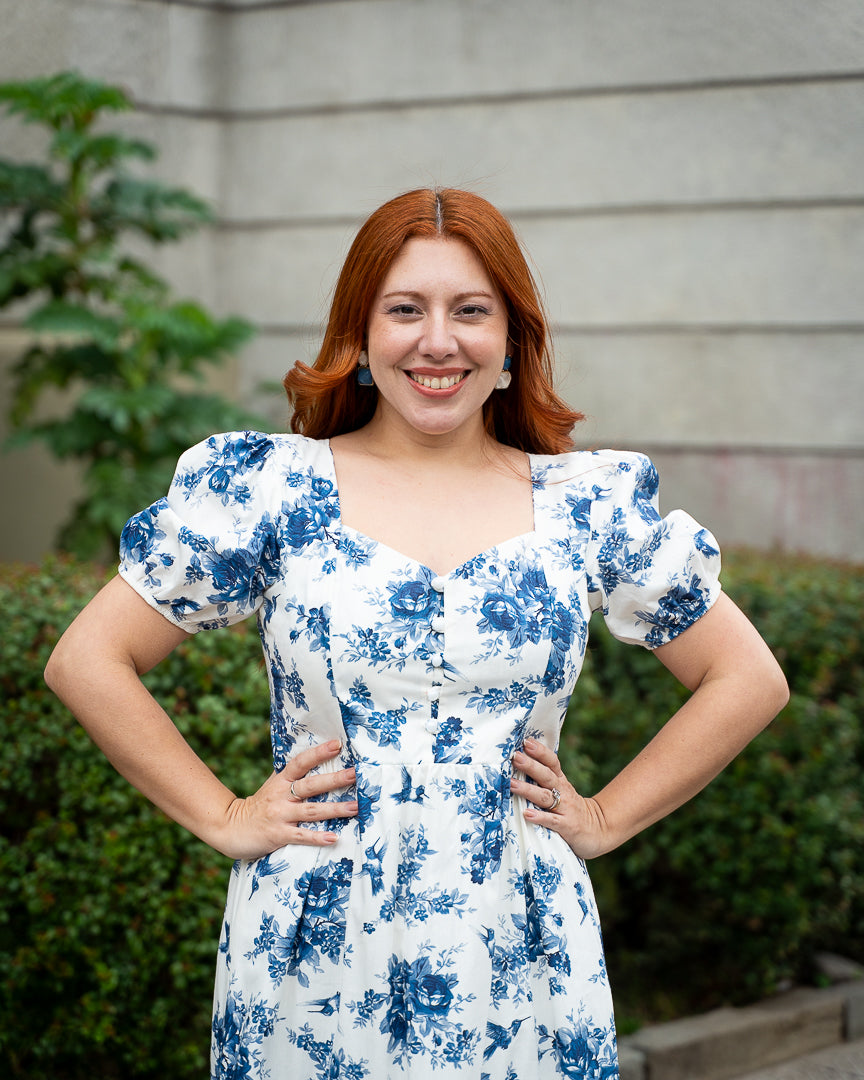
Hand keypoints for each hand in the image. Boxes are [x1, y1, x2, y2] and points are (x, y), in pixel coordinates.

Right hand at [216, 740, 356, 859]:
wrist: (230, 827)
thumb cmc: (258, 806)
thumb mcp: (272, 786)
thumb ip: (290, 776)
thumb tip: (313, 760)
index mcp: (281, 781)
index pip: (301, 762)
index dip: (319, 753)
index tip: (337, 745)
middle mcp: (281, 796)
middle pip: (311, 785)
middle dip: (335, 779)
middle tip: (356, 774)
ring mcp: (280, 815)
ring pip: (312, 810)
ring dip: (335, 809)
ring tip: (355, 807)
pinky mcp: (278, 834)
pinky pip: (301, 835)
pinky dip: (317, 837)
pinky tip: (333, 838)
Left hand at [511, 738, 610, 859]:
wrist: (598, 829)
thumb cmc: (571, 807)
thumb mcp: (562, 789)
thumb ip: (544, 778)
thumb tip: (520, 762)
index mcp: (561, 781)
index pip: (552, 762)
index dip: (540, 751)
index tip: (526, 742)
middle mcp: (563, 792)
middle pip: (546, 776)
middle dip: (530, 766)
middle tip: (515, 757)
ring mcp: (566, 808)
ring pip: (545, 797)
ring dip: (528, 790)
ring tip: (512, 784)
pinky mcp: (567, 826)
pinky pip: (552, 821)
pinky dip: (539, 817)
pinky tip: (527, 814)